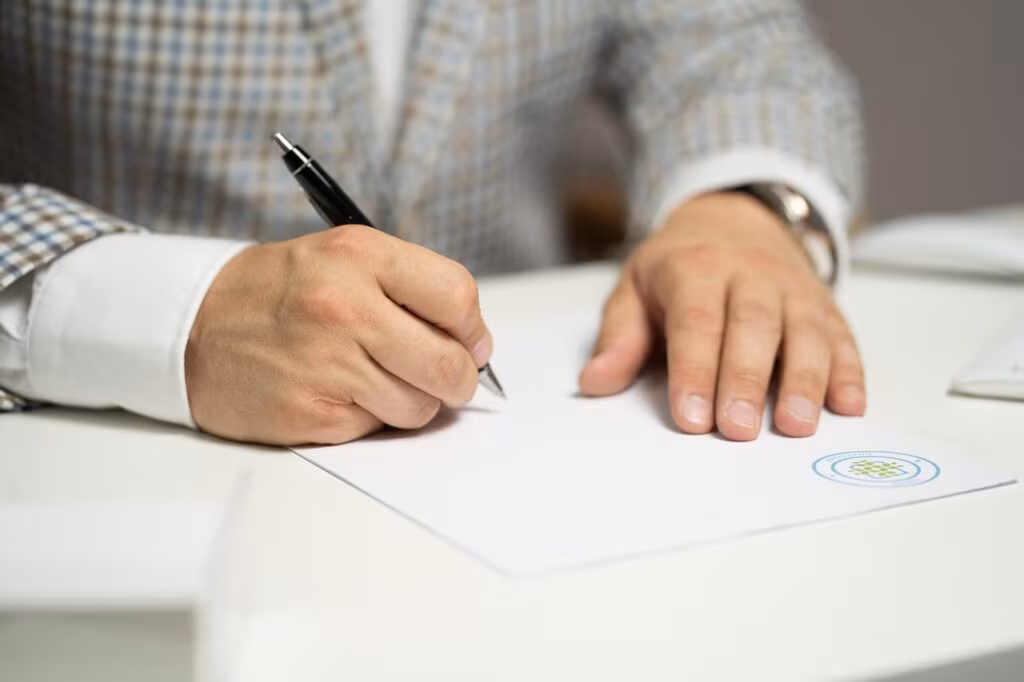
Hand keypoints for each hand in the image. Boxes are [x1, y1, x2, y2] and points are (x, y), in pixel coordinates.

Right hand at [185, 225, 492, 445]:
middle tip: (443, 376)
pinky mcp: (311, 414)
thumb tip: (473, 342)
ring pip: (420, 406)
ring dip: (411, 400)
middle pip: (450, 365)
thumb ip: (409, 287)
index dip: (473, 329)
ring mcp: (327, 364)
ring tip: (375, 378)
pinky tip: (337, 392)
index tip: (469, 342)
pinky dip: (368, 417)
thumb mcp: (342, 258)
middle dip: (457, 379)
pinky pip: (377, 428)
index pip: (457, 297)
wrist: (190, 327)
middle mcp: (345, 308)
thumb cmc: (277, 292)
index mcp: (360, 257)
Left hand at [578, 192, 865, 439]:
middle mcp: (750, 273)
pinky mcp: (824, 304)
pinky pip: (840, 334)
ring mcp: (792, 287)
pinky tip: (849, 406)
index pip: (696, 321)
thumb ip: (619, 338)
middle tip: (738, 430)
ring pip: (804, 330)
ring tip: (796, 426)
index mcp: (695, 268)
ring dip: (804, 380)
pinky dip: (849, 371)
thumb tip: (595, 381)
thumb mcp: (635, 289)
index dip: (694, 370)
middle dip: (746, 379)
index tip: (690, 417)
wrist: (733, 219)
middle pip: (752, 326)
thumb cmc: (678, 268)